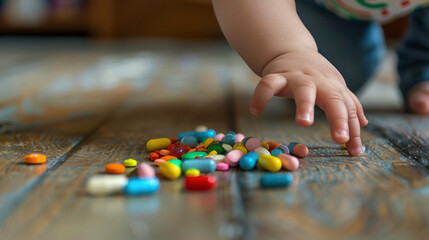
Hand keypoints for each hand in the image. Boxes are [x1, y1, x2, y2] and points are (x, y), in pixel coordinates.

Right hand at [250, 50, 367, 155]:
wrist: (290, 49)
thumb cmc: (314, 74)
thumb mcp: (334, 87)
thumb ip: (348, 105)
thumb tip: (363, 124)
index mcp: (334, 88)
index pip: (347, 108)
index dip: (352, 128)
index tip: (355, 151)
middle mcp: (319, 82)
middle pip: (333, 98)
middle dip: (339, 118)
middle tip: (340, 138)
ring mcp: (297, 77)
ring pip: (304, 89)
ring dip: (306, 105)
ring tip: (304, 123)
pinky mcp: (277, 75)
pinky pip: (268, 84)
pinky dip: (261, 95)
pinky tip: (256, 110)